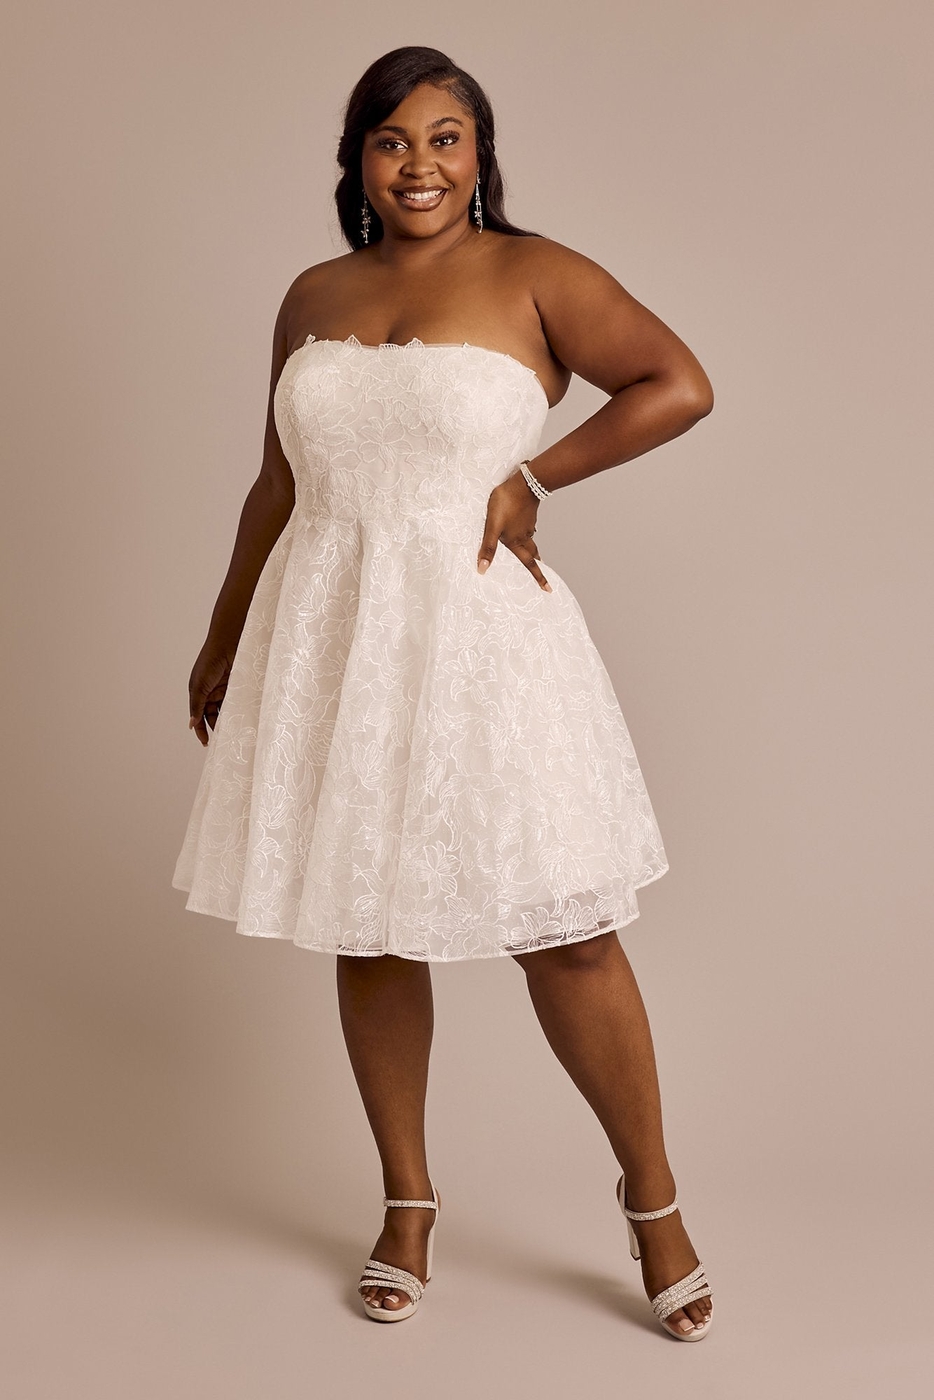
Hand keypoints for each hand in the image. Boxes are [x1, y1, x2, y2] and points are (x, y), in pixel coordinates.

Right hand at [187, 641, 234, 746]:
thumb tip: (191, 724)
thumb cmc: (209, 662)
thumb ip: (196, 706)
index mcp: (198, 692)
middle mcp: (211, 692)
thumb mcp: (199, 686)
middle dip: (215, 727)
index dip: (201, 729)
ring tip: (232, 733)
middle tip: (221, 741)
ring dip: (228, 721)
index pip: (199, 715)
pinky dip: (238, 711)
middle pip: (212, 715)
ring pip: (226, 711)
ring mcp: (225, 690)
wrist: (229, 644)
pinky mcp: (237, 687)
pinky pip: (237, 702)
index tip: (206, 743)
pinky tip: (241, 720)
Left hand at [477, 470, 551, 590]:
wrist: (524, 482)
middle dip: (536, 565)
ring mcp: (528, 524)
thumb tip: (482, 570)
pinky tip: (524, 529)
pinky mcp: (528, 513)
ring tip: (533, 554)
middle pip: (532, 553)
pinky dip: (527, 533)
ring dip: (532, 549)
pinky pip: (528, 528)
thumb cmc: (506, 504)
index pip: (528, 564)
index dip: (538, 577)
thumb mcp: (492, 526)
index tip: (548, 589)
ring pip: (531, 540)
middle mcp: (525, 535)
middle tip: (542, 573)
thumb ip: (487, 548)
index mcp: (516, 541)